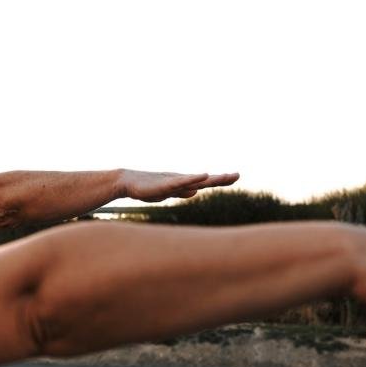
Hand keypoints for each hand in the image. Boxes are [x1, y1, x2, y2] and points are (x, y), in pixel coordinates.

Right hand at [120, 170, 239, 202]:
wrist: (127, 182)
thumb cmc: (146, 187)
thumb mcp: (167, 192)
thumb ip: (181, 191)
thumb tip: (194, 192)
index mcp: (183, 183)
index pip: (206, 182)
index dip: (220, 179)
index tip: (235, 176)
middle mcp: (181, 181)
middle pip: (205, 180)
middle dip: (222, 178)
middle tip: (238, 175)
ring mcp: (173, 182)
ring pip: (196, 180)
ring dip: (212, 179)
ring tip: (226, 177)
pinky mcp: (165, 184)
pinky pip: (182, 181)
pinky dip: (194, 178)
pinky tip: (204, 176)